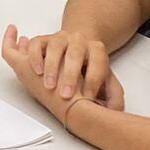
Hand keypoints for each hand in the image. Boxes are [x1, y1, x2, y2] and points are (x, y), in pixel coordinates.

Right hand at [8, 24, 123, 111]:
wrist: (78, 47)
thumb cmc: (89, 69)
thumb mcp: (106, 80)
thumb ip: (113, 94)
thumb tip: (115, 110)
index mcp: (97, 49)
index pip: (98, 63)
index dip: (94, 81)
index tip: (88, 98)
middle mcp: (78, 40)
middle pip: (75, 54)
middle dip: (70, 76)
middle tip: (66, 96)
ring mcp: (59, 38)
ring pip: (54, 48)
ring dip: (51, 68)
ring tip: (49, 86)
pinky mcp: (43, 40)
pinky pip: (36, 45)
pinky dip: (35, 58)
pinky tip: (37, 72)